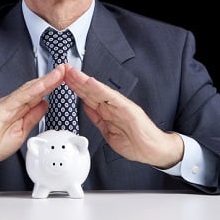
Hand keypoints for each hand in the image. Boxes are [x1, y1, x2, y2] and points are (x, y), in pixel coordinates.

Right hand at [0, 64, 65, 173]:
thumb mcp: (22, 131)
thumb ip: (33, 116)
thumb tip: (45, 104)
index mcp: (18, 108)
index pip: (38, 94)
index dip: (51, 85)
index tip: (64, 78)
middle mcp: (13, 103)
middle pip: (35, 88)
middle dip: (51, 78)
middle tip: (64, 69)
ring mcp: (6, 104)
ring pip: (29, 89)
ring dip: (45, 80)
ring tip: (58, 73)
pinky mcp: (1, 109)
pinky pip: (19, 98)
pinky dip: (32, 90)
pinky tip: (42, 85)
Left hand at [64, 64, 183, 168]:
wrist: (154, 150)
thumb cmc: (135, 142)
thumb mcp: (108, 131)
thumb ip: (97, 118)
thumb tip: (86, 108)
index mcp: (107, 111)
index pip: (88, 97)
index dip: (76, 88)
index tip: (64, 80)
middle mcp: (113, 106)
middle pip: (90, 91)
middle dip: (76, 81)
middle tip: (64, 69)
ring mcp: (120, 106)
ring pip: (98, 91)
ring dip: (85, 81)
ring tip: (73, 73)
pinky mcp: (128, 109)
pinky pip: (112, 98)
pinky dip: (101, 89)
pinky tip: (91, 82)